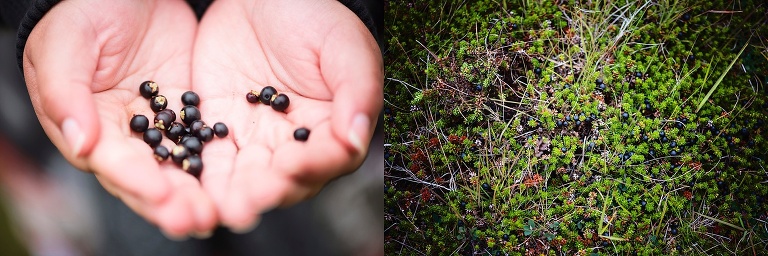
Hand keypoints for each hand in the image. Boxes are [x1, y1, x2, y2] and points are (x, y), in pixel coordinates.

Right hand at [22, 0, 216, 237]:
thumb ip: (65, 91)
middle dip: (174, 202)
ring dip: (200, 193)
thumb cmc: (86, 11)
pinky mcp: (189, 112)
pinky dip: (221, 163)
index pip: (113, 163)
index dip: (136, 181)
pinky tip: (241, 179)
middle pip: (150, 177)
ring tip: (221, 212)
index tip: (162, 195)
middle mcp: (125, 137)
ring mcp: (160, 126)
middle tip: (199, 219)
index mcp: (88, 125)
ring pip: (181, 168)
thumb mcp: (67, 42)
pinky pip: (206, 141)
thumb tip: (81, 144)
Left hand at [191, 0, 382, 230]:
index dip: (314, 164)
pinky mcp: (221, 131)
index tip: (293, 165)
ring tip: (222, 207)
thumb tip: (356, 139)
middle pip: (286, 179)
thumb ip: (357, 90)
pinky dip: (203, 178)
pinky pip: (211, 160)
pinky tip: (194, 188)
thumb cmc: (314, 16)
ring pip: (247, 178)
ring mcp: (257, 140)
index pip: (330, 157)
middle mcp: (297, 142)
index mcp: (334, 127)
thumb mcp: (343, 46)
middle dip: (267, 191)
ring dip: (234, 196)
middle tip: (249, 200)